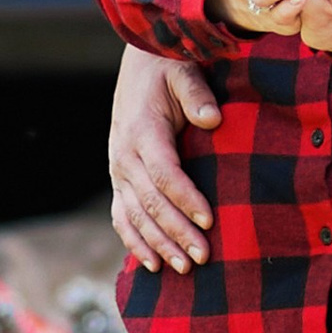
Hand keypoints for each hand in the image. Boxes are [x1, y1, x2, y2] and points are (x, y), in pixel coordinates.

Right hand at [108, 45, 219, 271]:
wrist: (139, 63)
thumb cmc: (168, 68)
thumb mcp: (183, 70)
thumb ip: (197, 93)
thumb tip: (213, 119)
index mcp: (142, 131)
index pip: (164, 173)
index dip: (186, 199)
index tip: (210, 220)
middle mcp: (124, 155)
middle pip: (151, 202)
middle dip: (176, 232)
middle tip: (203, 257)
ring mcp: (118, 170)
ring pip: (135, 216)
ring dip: (158, 244)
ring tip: (183, 269)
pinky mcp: (119, 179)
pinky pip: (122, 217)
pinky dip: (134, 242)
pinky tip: (152, 265)